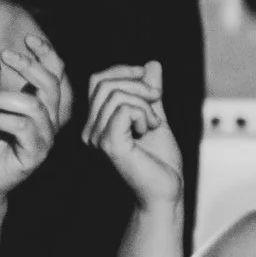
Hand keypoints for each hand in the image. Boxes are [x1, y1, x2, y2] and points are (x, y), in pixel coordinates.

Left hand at [0, 33, 67, 208]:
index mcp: (40, 105)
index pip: (57, 75)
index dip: (48, 55)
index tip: (28, 39)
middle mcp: (48, 120)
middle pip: (52, 85)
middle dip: (29, 66)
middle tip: (4, 56)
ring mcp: (44, 138)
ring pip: (34, 106)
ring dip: (2, 96)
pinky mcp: (34, 155)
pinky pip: (23, 128)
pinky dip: (0, 118)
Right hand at [84, 61, 183, 211]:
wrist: (166, 192)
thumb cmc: (160, 163)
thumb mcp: (155, 117)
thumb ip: (150, 93)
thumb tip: (151, 64)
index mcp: (96, 122)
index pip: (98, 80)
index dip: (123, 71)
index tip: (150, 84)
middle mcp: (90, 129)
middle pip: (104, 83)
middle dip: (138, 85)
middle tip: (157, 102)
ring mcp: (96, 137)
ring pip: (115, 95)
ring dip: (145, 104)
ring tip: (153, 123)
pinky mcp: (109, 144)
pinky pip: (123, 110)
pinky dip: (143, 113)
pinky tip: (149, 129)